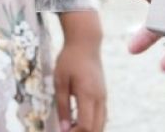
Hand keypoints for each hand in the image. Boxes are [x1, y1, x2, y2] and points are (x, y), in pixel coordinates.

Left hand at [54, 15, 105, 131]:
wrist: (86, 42)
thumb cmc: (69, 60)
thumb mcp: (60, 82)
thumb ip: (62, 107)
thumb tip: (64, 129)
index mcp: (88, 95)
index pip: (86, 126)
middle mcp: (100, 98)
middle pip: (96, 129)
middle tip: (67, 131)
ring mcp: (104, 97)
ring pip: (101, 124)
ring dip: (89, 130)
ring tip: (72, 128)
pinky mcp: (103, 94)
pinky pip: (102, 116)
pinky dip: (93, 124)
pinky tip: (80, 122)